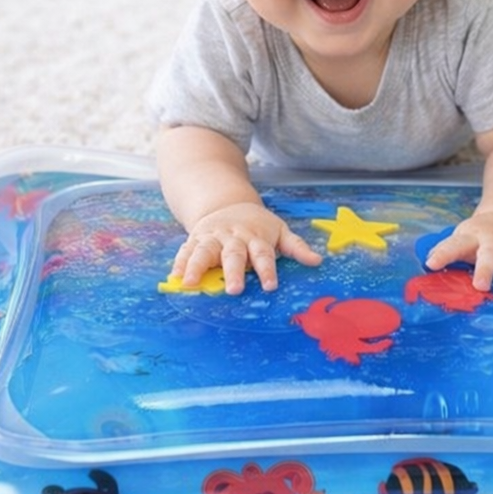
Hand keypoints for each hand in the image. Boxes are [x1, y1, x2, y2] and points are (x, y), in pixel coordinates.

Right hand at [172, 202, 321, 294]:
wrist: (227, 203)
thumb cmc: (257, 224)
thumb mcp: (279, 230)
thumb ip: (297, 247)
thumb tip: (318, 261)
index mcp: (256, 237)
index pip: (263, 254)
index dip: (267, 270)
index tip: (270, 286)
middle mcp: (233, 238)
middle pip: (234, 255)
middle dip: (234, 272)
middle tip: (234, 290)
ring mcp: (213, 238)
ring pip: (205, 252)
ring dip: (198, 267)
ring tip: (191, 284)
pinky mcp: (195, 240)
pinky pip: (186, 251)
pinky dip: (180, 264)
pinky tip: (174, 278)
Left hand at [425, 212, 492, 293]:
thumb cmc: (478, 239)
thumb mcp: (462, 240)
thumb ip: (447, 253)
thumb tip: (424, 268)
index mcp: (471, 238)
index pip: (455, 244)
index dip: (443, 254)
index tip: (431, 265)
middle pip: (489, 252)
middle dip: (485, 268)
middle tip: (480, 285)